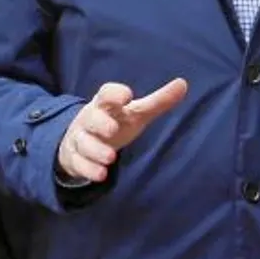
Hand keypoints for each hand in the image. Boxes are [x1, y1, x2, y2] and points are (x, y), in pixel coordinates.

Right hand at [54, 78, 188, 183]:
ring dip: (95, 150)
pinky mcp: (76, 158)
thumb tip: (183, 83)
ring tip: (111, 158)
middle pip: (91, 118)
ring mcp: (81, 139)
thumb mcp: (136, 112)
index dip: (115, 94)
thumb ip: (158, 101)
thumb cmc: (114, 121)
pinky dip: (88, 169)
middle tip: (112, 130)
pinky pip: (79, 163)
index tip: (127, 95)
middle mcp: (91, 120)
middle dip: (100, 123)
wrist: (80, 140)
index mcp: (105, 104)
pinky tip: (101, 175)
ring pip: (84, 143)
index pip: (106, 94)